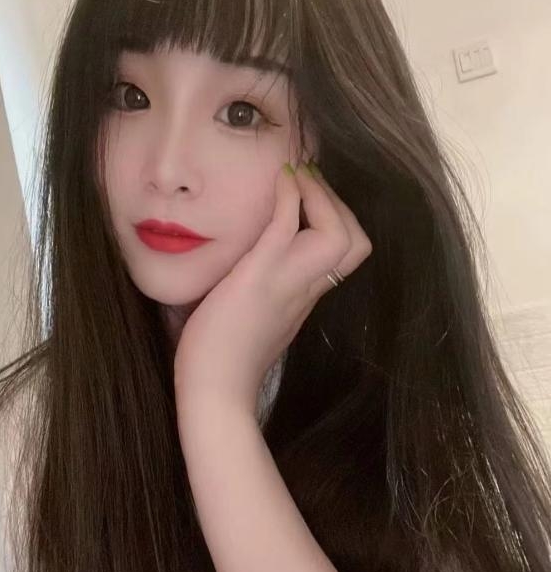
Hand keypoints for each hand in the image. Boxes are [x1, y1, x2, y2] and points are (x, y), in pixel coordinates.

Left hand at [173, 161, 372, 414]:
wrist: (215, 392)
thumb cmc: (221, 362)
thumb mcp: (253, 322)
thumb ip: (262, 297)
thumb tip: (243, 274)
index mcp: (304, 298)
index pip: (344, 254)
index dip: (336, 220)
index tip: (310, 199)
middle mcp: (306, 289)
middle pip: (357, 243)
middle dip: (339, 205)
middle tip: (310, 186)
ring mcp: (287, 281)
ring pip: (341, 235)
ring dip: (323, 198)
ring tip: (299, 181)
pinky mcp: (260, 274)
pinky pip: (287, 226)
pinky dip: (291, 196)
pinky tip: (281, 179)